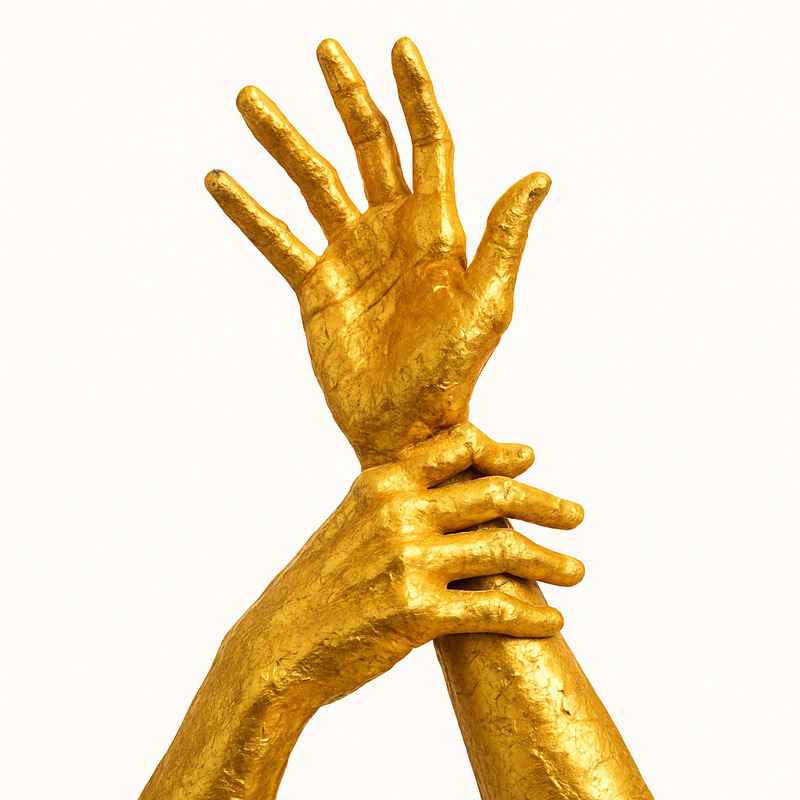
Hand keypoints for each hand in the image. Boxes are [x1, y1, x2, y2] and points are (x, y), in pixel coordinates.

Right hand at [205, 38, 550, 466]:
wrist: (405, 427)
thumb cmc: (452, 373)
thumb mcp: (485, 304)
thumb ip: (504, 238)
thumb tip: (539, 175)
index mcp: (436, 231)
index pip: (428, 146)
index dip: (416, 95)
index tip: (400, 47)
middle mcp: (391, 233)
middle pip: (369, 148)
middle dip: (348, 97)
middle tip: (325, 49)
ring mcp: (351, 257)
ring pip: (315, 182)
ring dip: (284, 141)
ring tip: (251, 99)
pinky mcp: (316, 288)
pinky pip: (278, 239)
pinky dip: (249, 211)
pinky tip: (221, 181)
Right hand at [233, 423, 583, 709]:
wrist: (276, 646)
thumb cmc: (318, 586)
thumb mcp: (352, 522)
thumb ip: (398, 498)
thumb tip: (449, 488)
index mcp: (382, 481)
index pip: (458, 446)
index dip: (500, 452)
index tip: (528, 461)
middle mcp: (398, 511)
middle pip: (493, 494)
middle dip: (545, 505)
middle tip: (575, 516)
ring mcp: (407, 560)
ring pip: (503, 551)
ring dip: (550, 562)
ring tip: (576, 572)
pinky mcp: (416, 613)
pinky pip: (492, 610)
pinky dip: (530, 616)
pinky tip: (552, 622)